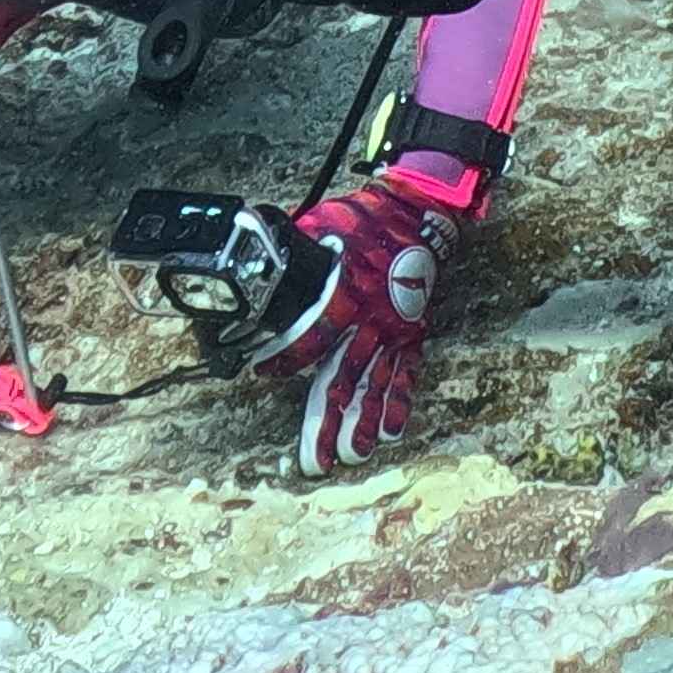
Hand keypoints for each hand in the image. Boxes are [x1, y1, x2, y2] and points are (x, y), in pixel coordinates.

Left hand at [260, 173, 448, 470]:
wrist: (417, 211)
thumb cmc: (362, 218)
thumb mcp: (317, 227)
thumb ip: (289, 253)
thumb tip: (255, 264)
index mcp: (345, 294)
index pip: (310, 338)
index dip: (285, 359)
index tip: (263, 372)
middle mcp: (370, 320)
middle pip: (343, 379)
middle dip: (326, 422)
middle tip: (314, 460)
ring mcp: (393, 330)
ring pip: (374, 385)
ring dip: (362, 423)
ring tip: (351, 455)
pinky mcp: (410, 332)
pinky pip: (405, 373)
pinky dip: (398, 402)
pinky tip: (391, 431)